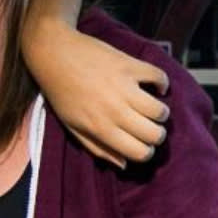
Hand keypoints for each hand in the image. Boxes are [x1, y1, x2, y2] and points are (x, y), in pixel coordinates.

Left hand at [28, 25, 170, 166]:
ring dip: (161, 113)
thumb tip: (124, 164)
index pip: (139, 152)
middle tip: (150, 127)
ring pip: (160, 110)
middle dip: (157, 135)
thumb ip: (98, 149)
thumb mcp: (73, 127)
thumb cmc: (61, 94)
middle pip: (155, 134)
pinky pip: (159, 77)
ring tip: (152, 108)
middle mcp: (115, 110)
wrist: (54, 54)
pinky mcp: (129, 65)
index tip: (143, 144)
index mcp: (101, 128)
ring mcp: (124, 87)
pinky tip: (155, 87)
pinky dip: (162, 83)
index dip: (146, 152)